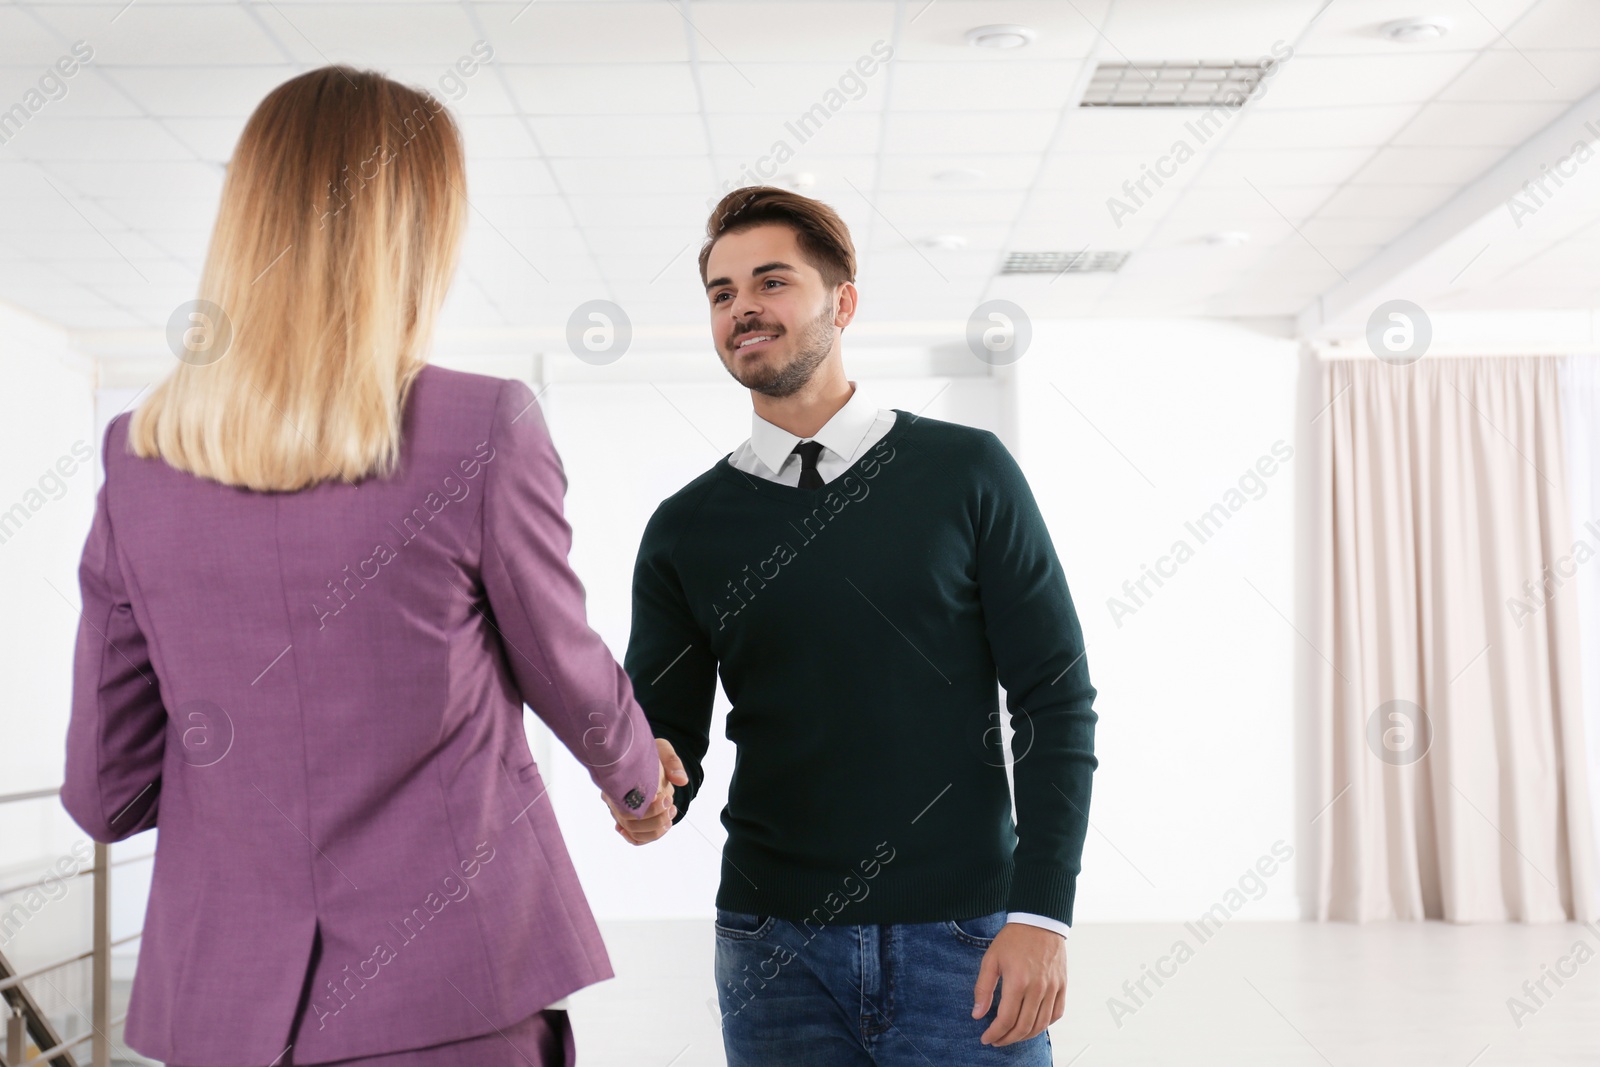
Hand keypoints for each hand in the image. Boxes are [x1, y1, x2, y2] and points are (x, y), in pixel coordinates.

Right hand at [603, 738, 689, 845]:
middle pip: (629, 821)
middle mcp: (613, 799)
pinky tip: (665, 826)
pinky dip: (649, 836)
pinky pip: (635, 836)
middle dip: (654, 818)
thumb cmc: (650, 753)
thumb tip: (681, 781)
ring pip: (633, 832)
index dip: (647, 807)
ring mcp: (618, 811)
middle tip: (671, 804)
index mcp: (616, 781)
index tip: (665, 796)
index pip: (625, 803)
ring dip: (656, 829)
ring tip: (671, 814)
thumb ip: (672, 762)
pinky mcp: (627, 819)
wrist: (644, 758)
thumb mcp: (662, 749)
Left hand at [972, 922, 1066, 1045]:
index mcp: (1018, 981)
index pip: (1006, 1020)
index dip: (995, 1033)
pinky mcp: (1062, 985)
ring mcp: (1053, 988)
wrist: (1039, 920)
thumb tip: (977, 1014)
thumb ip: (983, 988)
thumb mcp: (991, 959)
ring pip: (1041, 1024)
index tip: (986, 1038)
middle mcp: (1038, 988)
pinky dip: (1045, 1024)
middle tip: (997, 1041)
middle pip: (1024, 1027)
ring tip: (1012, 1036)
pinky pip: (1056, 1013)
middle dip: (1008, 1039)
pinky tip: (1033, 1024)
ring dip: (1025, 1036)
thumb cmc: (1014, 938)